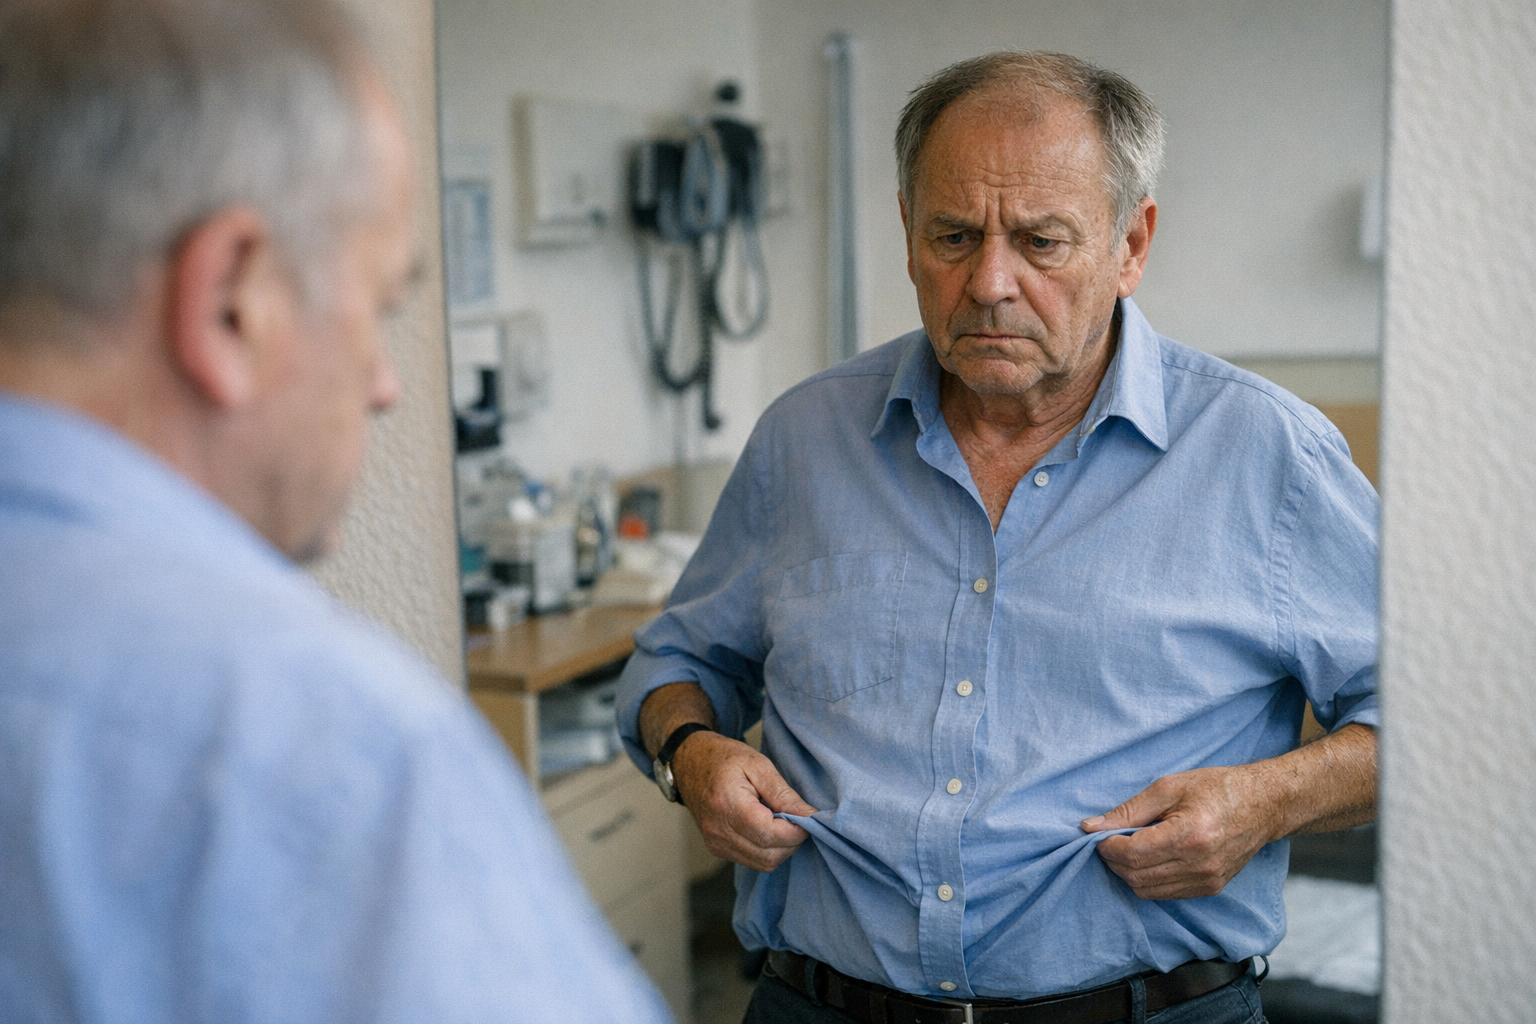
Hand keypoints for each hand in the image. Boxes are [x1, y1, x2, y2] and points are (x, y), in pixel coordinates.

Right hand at [671, 730, 817, 872]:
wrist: (689, 762)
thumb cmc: (723, 758)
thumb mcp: (757, 764)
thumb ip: (783, 793)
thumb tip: (809, 816)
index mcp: (727, 804)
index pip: (770, 834)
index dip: (797, 831)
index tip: (809, 818)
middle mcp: (718, 830)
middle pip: (769, 855)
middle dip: (792, 841)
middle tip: (798, 819)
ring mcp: (715, 843)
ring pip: (763, 863)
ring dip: (781, 848)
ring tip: (782, 822)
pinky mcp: (716, 849)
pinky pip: (752, 861)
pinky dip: (767, 849)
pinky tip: (768, 828)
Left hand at [1081, 764, 1279, 899]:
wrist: (1263, 805)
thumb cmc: (1216, 789)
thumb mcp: (1169, 787)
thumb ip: (1129, 810)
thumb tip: (1090, 826)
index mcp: (1189, 836)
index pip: (1132, 854)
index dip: (1107, 847)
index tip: (1099, 834)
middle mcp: (1199, 865)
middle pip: (1136, 876)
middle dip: (1114, 860)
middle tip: (1109, 839)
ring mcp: (1207, 881)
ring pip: (1147, 890)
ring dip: (1128, 872)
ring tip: (1128, 847)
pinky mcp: (1211, 889)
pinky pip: (1165, 894)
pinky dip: (1147, 880)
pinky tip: (1148, 858)